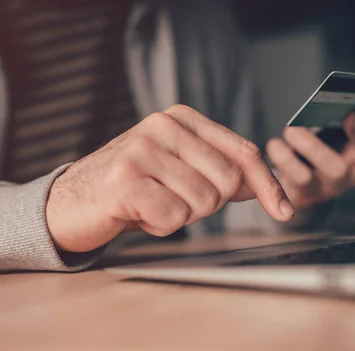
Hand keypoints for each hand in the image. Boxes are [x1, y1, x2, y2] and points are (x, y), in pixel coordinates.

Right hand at [46, 105, 294, 252]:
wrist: (70, 202)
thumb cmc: (131, 187)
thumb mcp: (179, 170)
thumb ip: (219, 170)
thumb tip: (264, 184)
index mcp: (181, 119)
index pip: (243, 153)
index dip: (269, 185)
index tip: (285, 211)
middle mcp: (163, 126)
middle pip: (228, 182)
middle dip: (208, 204)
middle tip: (173, 199)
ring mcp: (142, 150)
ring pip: (203, 202)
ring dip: (181, 216)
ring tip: (152, 204)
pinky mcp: (125, 180)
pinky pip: (174, 218)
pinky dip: (160, 226)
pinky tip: (137, 214)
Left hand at [266, 112, 354, 209]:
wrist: (306, 184)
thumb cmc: (325, 148)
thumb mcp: (338, 134)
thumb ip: (343, 117)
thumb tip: (344, 99)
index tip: (353, 114)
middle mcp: (344, 180)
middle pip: (337, 170)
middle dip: (314, 148)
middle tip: (292, 129)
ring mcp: (319, 192)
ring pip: (303, 180)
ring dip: (286, 159)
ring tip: (275, 143)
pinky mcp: (295, 197)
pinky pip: (279, 186)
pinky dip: (273, 164)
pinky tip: (271, 148)